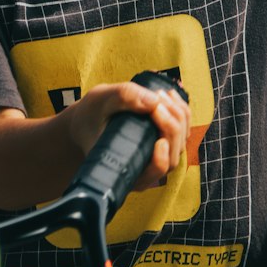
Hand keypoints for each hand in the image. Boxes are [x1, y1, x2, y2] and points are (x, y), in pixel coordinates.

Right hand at [62, 80, 190, 191]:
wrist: (85, 121)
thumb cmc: (89, 116)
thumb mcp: (99, 101)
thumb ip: (122, 97)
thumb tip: (154, 101)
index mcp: (127, 169)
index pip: (154, 173)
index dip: (161, 160)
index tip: (159, 141)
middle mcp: (145, 169)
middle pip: (172, 154)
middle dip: (171, 125)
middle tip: (157, 99)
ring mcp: (156, 156)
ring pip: (181, 142)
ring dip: (178, 115)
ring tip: (161, 94)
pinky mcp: (163, 143)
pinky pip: (182, 131)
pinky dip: (181, 112)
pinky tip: (169, 95)